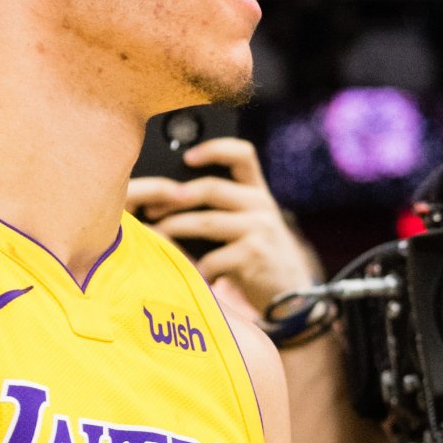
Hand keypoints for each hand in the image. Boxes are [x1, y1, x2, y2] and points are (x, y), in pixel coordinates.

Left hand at [125, 138, 320, 315]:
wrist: (291, 293)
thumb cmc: (255, 255)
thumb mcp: (248, 224)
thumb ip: (222, 208)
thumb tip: (166, 199)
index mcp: (257, 191)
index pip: (242, 154)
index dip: (214, 149)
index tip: (186, 157)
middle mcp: (262, 204)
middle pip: (212, 188)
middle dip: (174, 198)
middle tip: (151, 209)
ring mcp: (261, 229)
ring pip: (206, 222)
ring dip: (173, 229)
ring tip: (155, 237)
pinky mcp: (255, 256)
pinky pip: (213, 257)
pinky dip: (195, 266)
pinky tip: (190, 272)